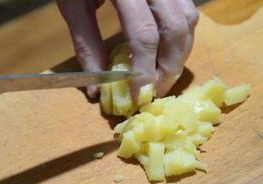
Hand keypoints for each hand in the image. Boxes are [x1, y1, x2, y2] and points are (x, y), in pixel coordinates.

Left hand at [57, 0, 198, 99]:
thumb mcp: (73, 3)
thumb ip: (86, 43)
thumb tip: (98, 86)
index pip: (144, 34)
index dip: (144, 69)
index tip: (140, 95)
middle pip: (176, 29)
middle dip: (169, 67)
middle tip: (156, 91)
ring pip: (189, 19)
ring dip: (180, 54)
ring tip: (163, 75)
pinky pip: (188, 10)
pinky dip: (182, 36)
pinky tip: (168, 51)